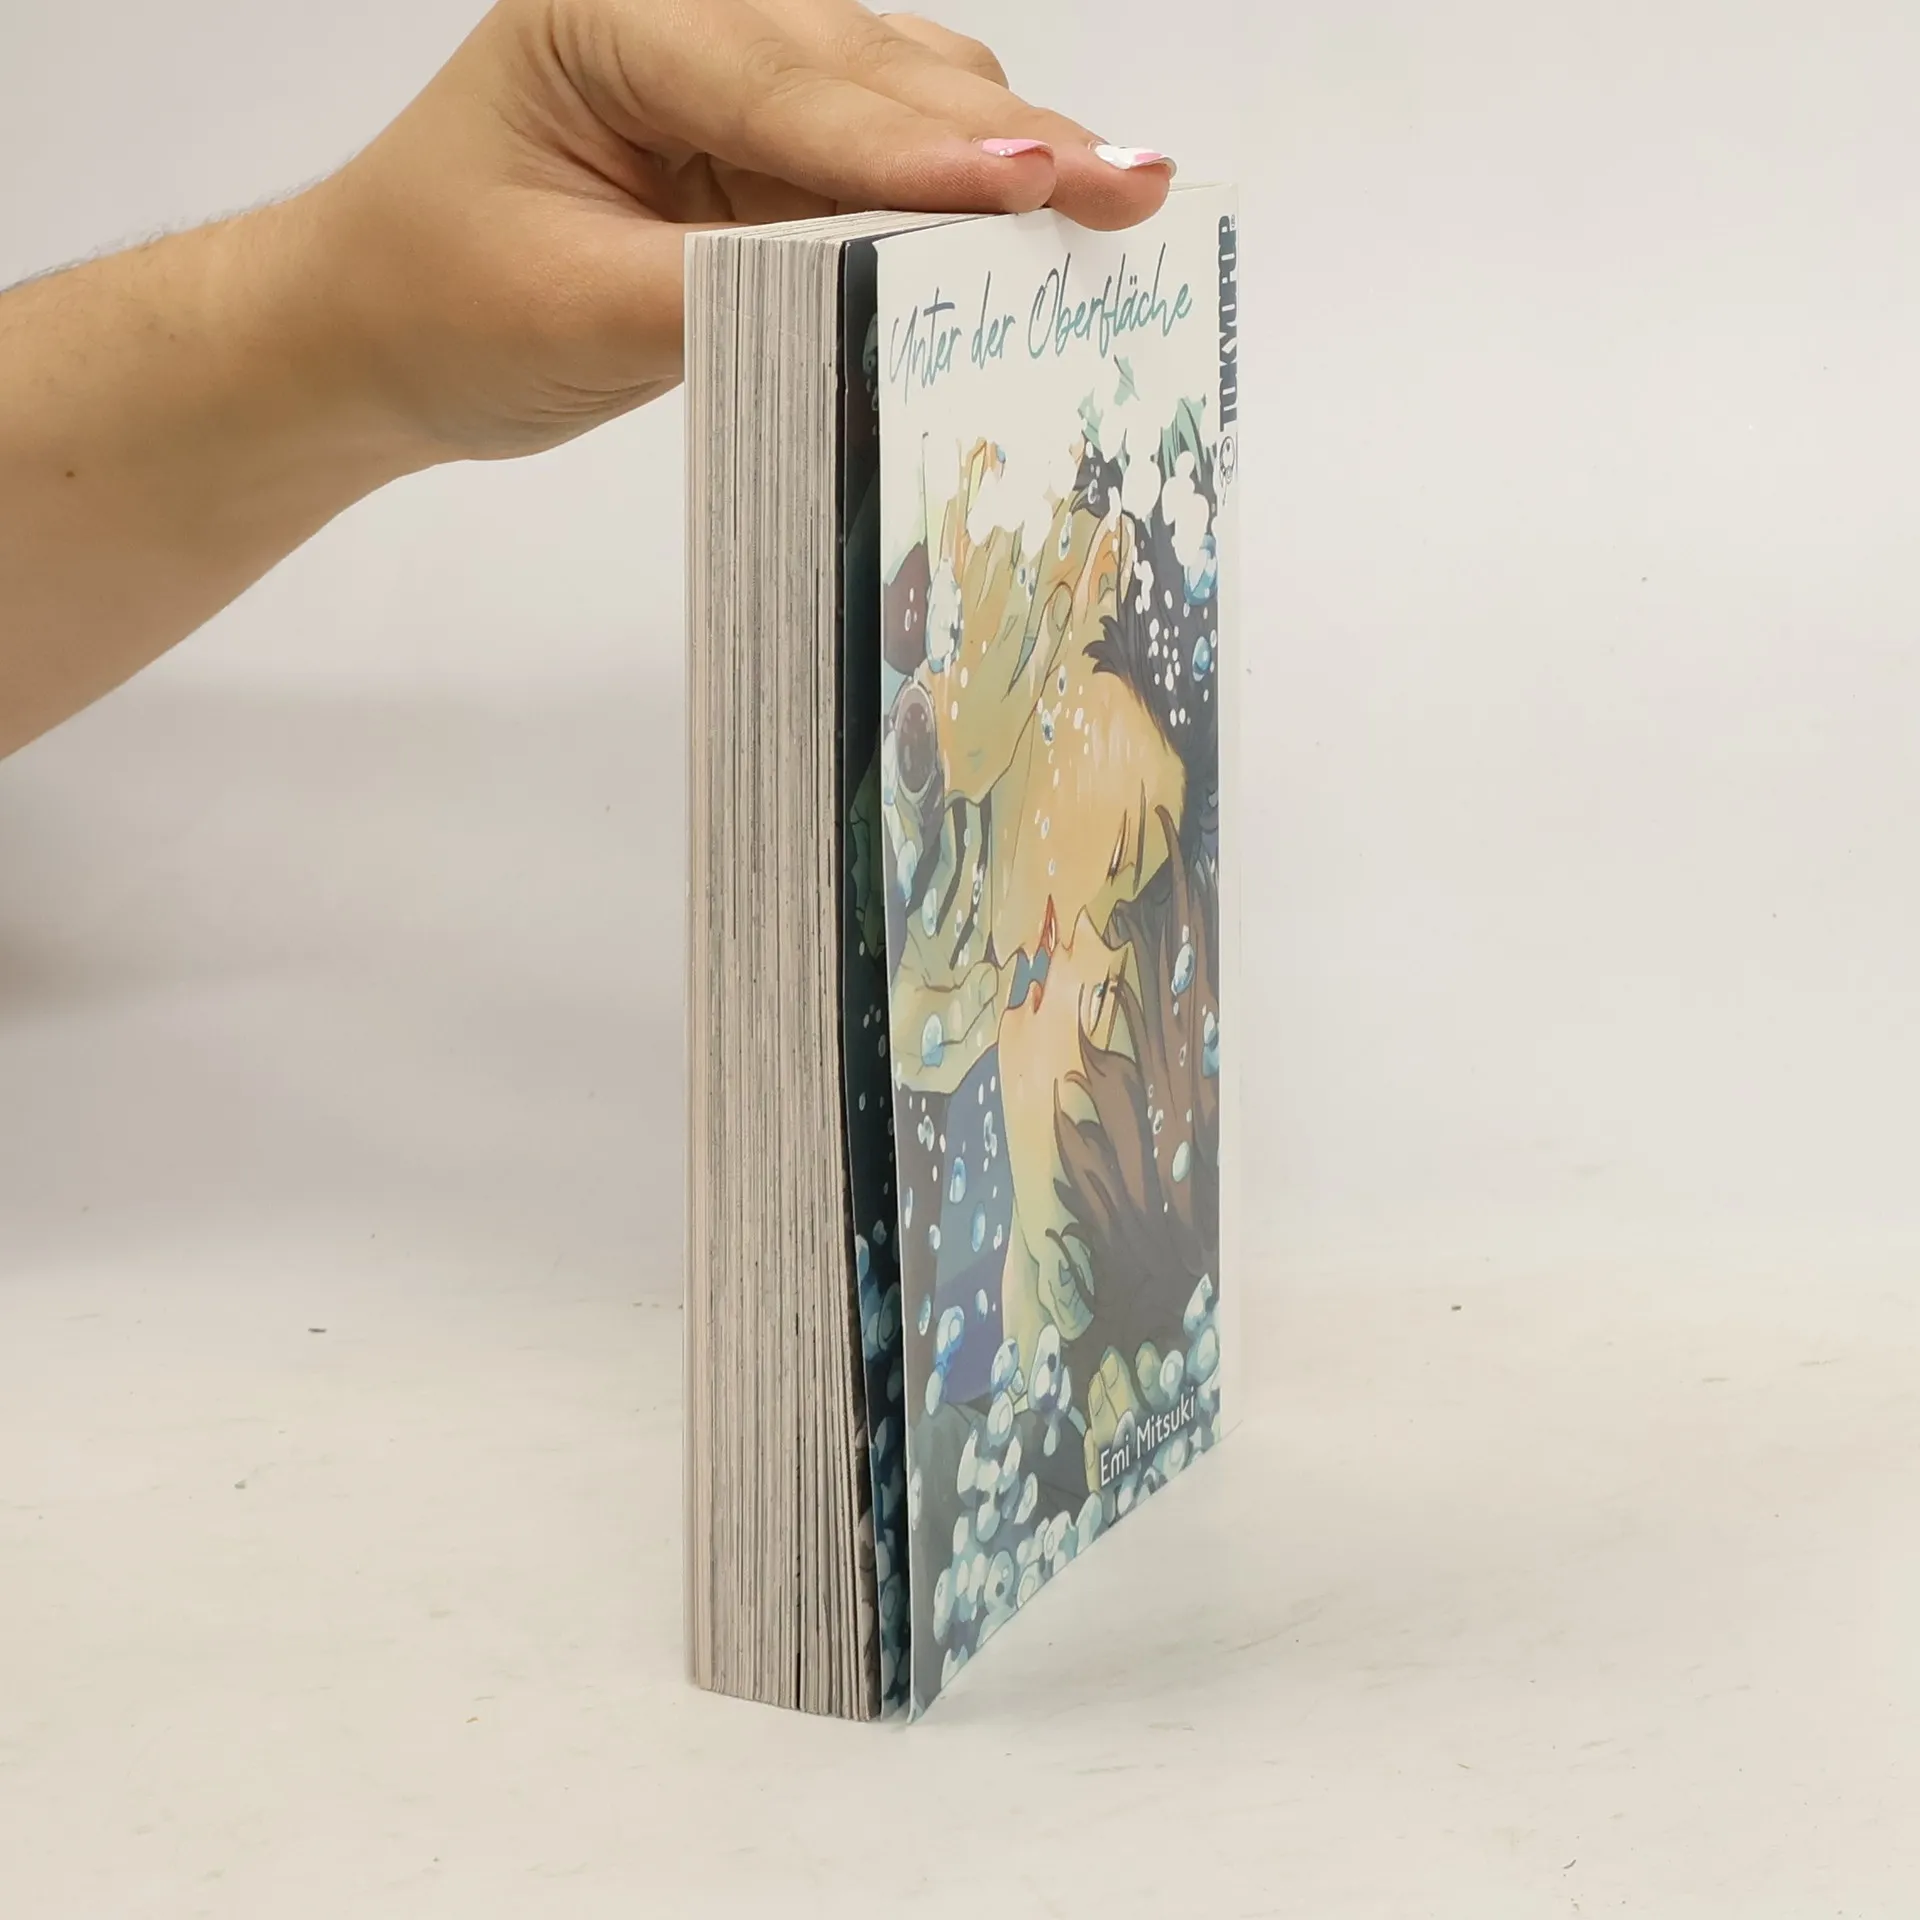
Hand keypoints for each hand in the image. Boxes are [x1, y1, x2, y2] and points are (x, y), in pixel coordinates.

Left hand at [315, 0, 1176, 462]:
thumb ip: (723, 295)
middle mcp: (689, 17)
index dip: (913, 145)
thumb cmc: (438, 302)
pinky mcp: (768, 148)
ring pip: (907, 95)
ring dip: (1007, 157)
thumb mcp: (566, 309)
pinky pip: (888, 158)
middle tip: (1133, 190)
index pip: (787, 84)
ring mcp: (739, 77)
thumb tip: (876, 302)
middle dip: (1005, 139)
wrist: (382, 330)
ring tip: (1117, 208)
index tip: (1031, 182)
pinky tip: (1042, 224)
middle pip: (877, 67)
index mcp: (610, 15)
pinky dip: (964, 196)